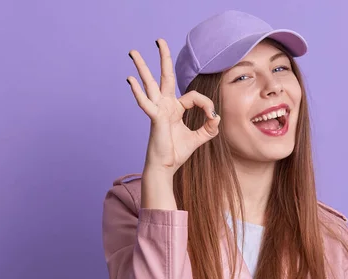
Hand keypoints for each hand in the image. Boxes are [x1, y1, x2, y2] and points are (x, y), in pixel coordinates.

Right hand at [127, 38, 220, 176]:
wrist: (166, 168)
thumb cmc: (177, 153)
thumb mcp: (199, 138)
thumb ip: (209, 128)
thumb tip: (216, 117)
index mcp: (175, 109)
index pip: (193, 96)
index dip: (206, 104)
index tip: (211, 117)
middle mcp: (165, 106)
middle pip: (164, 76)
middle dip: (163, 58)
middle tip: (159, 40)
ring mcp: (158, 110)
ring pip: (150, 84)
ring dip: (142, 67)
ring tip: (133, 52)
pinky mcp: (155, 118)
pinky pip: (146, 103)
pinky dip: (138, 92)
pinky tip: (131, 81)